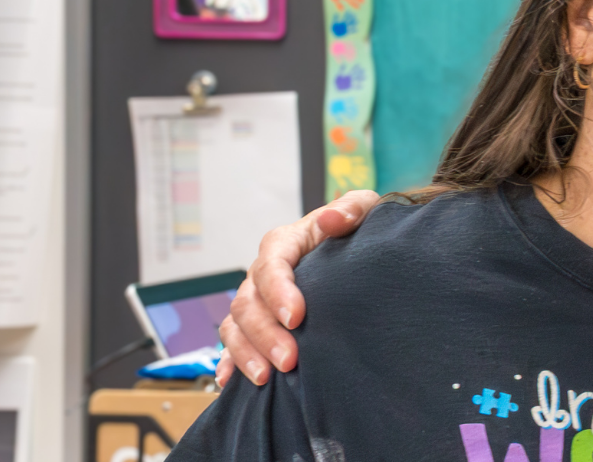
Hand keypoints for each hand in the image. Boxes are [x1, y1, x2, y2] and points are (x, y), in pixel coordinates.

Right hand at [213, 190, 380, 386]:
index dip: (279, 292)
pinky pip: (231, 343)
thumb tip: (333, 218)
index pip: (272, 265)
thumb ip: (352, 209)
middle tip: (289, 360)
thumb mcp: (363, 209)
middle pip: (248, 302)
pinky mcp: (254, 323)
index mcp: (284, 243)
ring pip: (235, 326)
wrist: (352, 248)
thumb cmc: (355, 229)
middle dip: (265, 333)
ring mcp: (255, 300)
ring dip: (247, 353)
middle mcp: (262, 273)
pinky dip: (228, 362)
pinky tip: (230, 382)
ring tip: (265, 378)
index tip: (296, 317)